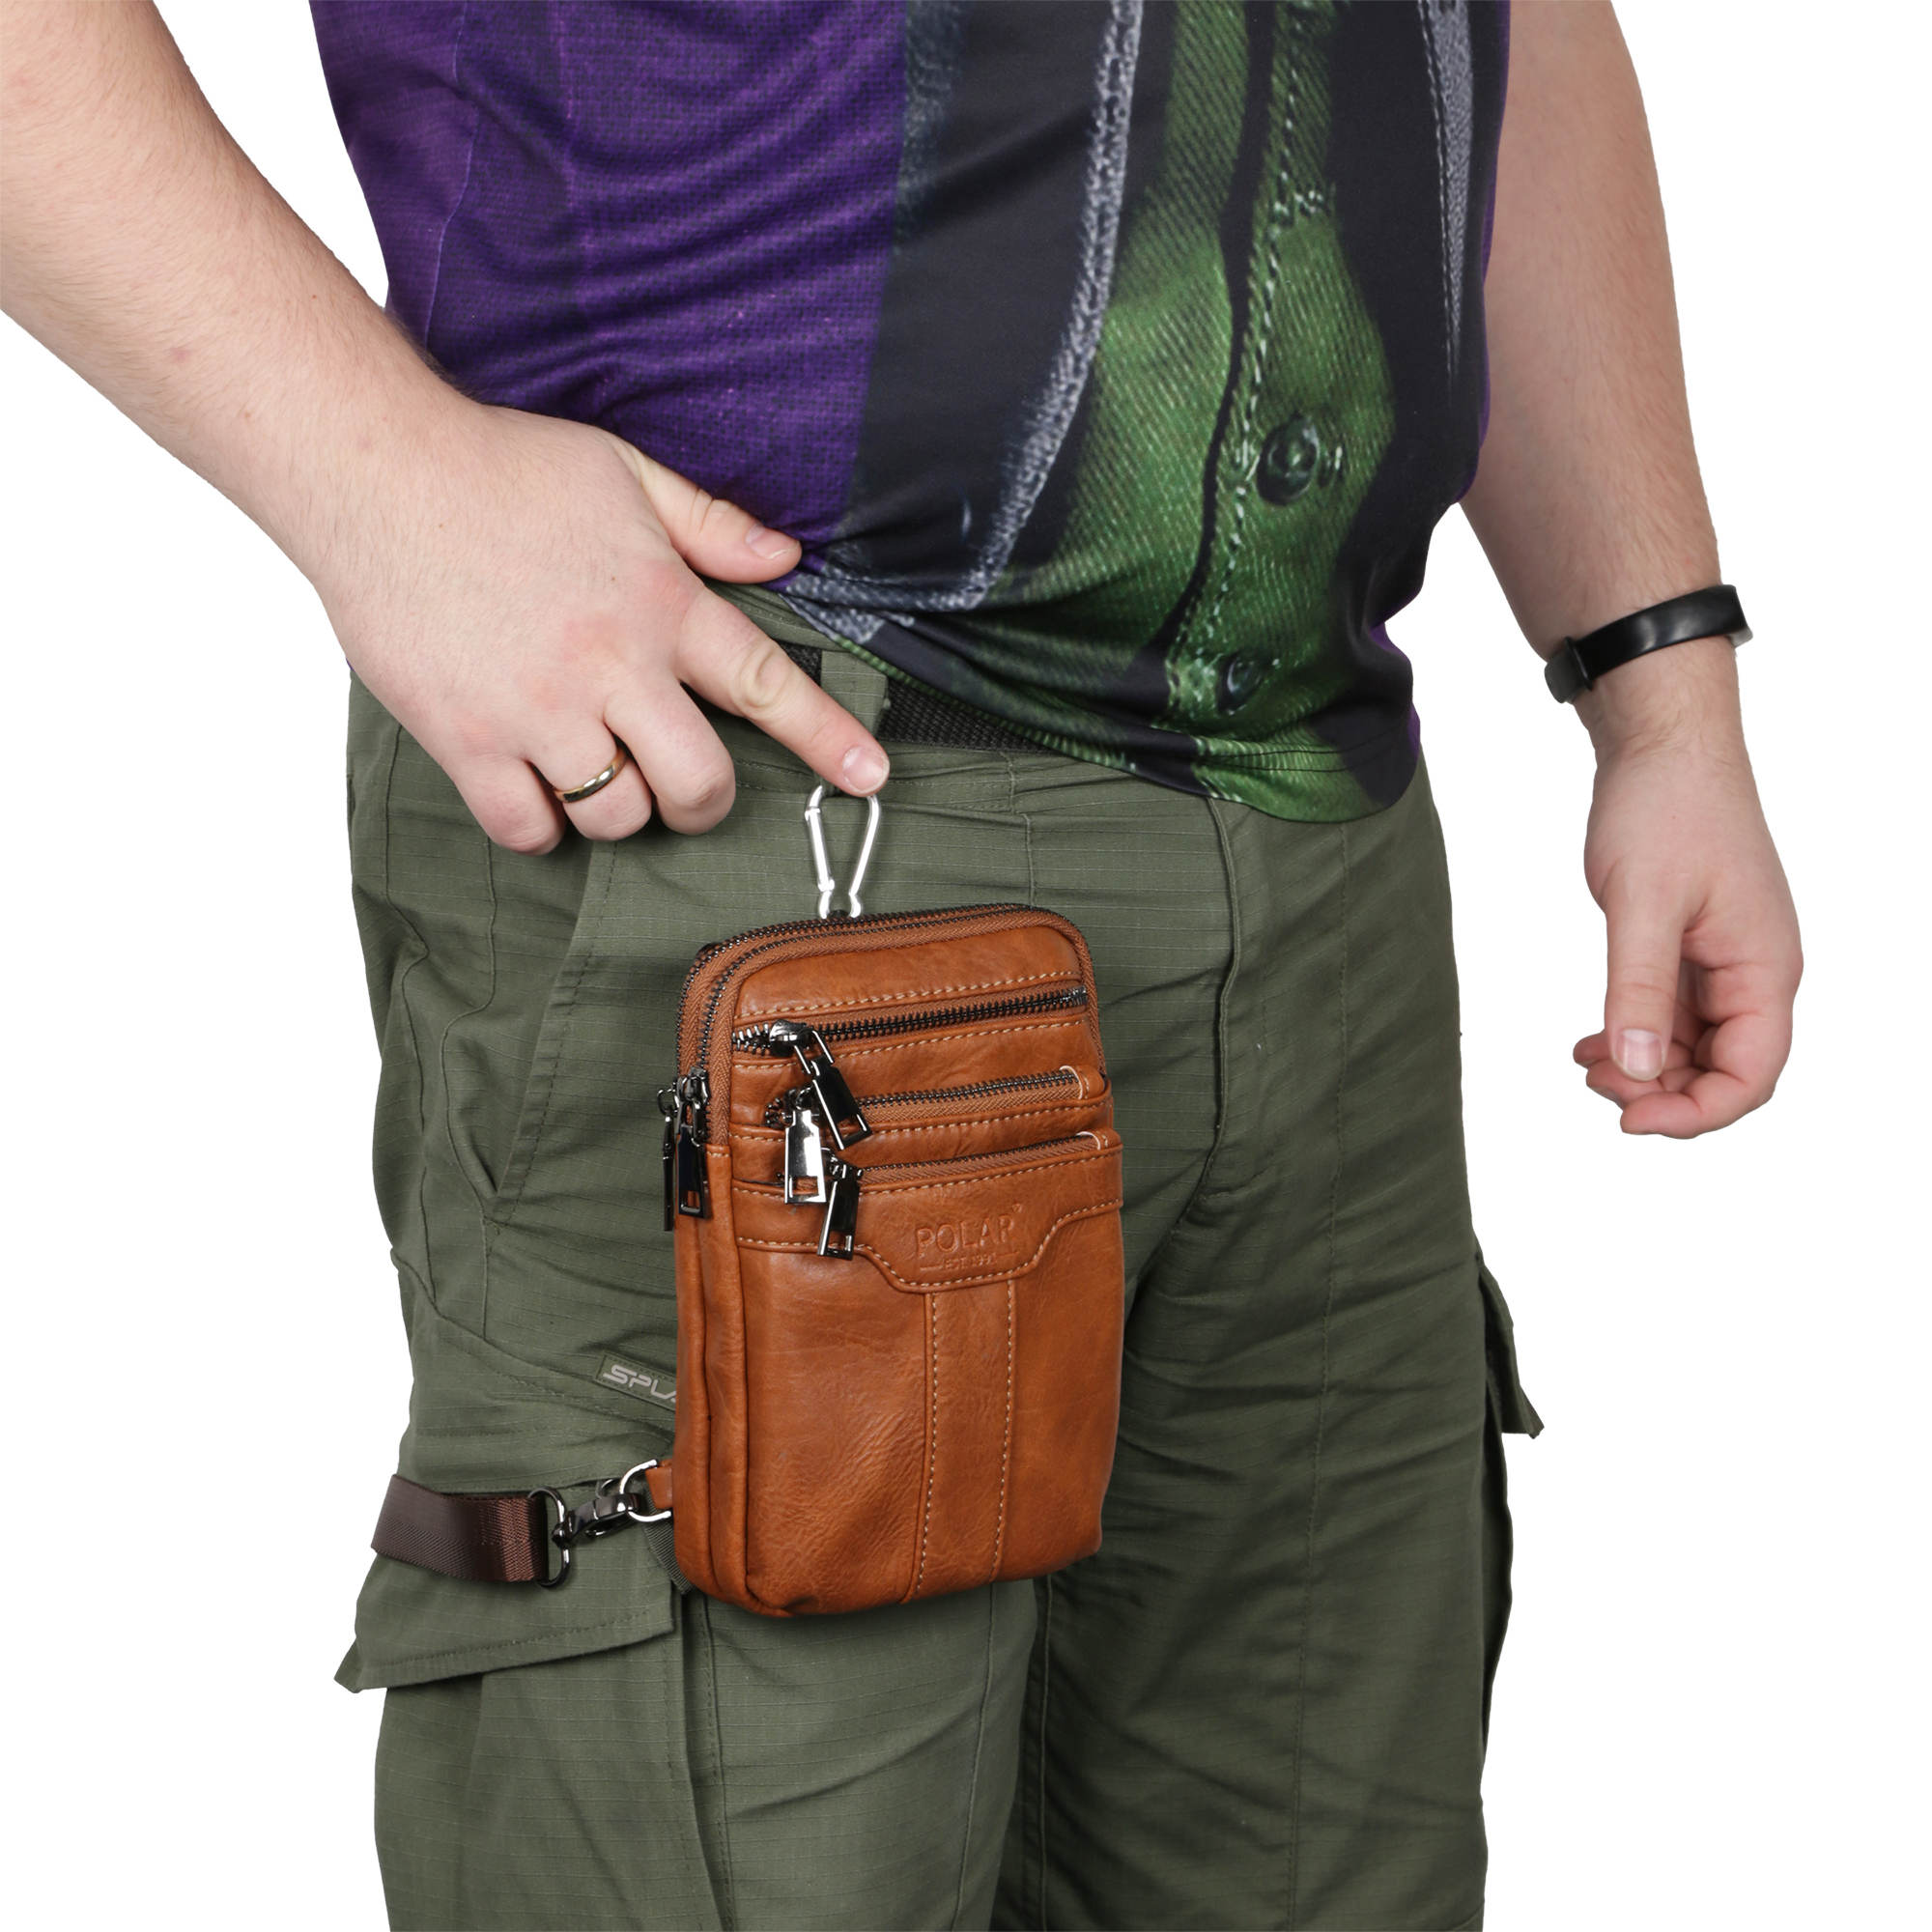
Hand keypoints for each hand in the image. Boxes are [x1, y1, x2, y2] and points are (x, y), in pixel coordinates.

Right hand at [311, 397, 887, 851]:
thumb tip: (786, 556)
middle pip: (698, 781)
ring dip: (621, 809)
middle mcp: (609, 664)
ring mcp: (537, 709)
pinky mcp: (466, 739)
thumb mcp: (623, 472)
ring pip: (618, 815)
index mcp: (659, 601)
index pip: (765, 683)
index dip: (826, 737)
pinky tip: (536, 788)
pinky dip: (543, 825)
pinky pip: (529, 829)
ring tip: (596, 768)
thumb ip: (709, 525)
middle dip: (705, 799)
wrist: (372, 468)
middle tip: (684, 786)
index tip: (871, 777)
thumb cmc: (500, 466)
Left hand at [1571, 643, 1800, 1135]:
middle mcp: (1754, 970)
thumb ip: (1640, 991)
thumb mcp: (1643, 904)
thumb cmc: (1665, 809)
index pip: (1753, 1075)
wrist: (1662, 744)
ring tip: (1586, 1065)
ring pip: (1697, 1047)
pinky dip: (1637, 1036)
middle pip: (1726, 1070)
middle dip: (1663, 1092)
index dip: (1697, 1113)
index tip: (1630, 1118)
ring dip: (1646, 1068)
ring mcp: (1724, 959)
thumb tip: (1639, 1072)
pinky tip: (1590, 1044)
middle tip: (1594, 1082)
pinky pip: (1675, 1014)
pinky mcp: (1692, 946)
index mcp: (1764, 966)